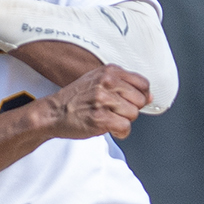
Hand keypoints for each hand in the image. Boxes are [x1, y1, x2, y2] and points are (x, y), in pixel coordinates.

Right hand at [35, 66, 149, 140]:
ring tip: (108, 119)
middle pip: (140, 100)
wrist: (53, 112)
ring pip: (133, 114)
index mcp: (109, 71)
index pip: (143, 84)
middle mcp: (107, 82)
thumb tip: (150, 96)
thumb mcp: (98, 81)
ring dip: (123, 121)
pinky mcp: (100, 118)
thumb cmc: (75, 99)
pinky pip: (125, 127)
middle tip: (115, 111)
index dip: (140, 96)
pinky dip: (120, 133)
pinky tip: (109, 129)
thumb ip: (123, 85)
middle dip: (131, 109)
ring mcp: (103, 100)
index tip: (131, 102)